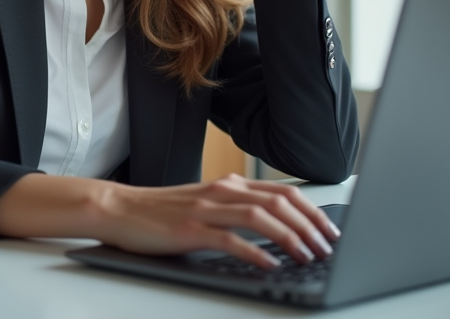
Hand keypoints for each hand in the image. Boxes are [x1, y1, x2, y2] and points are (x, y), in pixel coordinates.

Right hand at [93, 174, 339, 268]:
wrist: (119, 209)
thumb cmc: (162, 212)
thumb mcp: (206, 203)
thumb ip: (236, 208)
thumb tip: (275, 225)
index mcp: (230, 185)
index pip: (283, 192)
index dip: (312, 211)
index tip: (329, 231)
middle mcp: (223, 191)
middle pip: (279, 202)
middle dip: (310, 225)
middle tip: (328, 247)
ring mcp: (207, 209)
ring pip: (261, 217)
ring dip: (291, 237)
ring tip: (308, 256)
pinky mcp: (191, 230)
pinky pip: (231, 239)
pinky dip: (255, 252)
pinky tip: (270, 265)